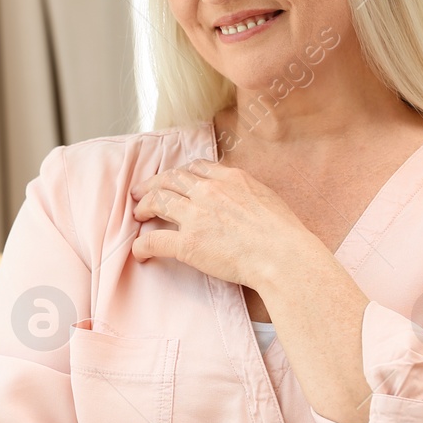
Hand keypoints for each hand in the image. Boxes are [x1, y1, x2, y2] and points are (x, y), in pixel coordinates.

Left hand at [130, 159, 316, 287]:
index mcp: (231, 178)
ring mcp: (196, 216)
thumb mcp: (268, 197)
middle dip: (153, 184)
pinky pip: (155, 240)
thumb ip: (248, 192)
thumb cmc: (284, 233)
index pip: (198, 167)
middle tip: (142, 191)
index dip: (182, 173)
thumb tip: (243, 198)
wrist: (282, 255)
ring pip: (158, 201)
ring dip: (144, 206)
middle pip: (171, 179)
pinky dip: (142, 245)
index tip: (176, 180)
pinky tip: (139, 251)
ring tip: (138, 214)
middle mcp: (210, 191)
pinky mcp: (188, 243)